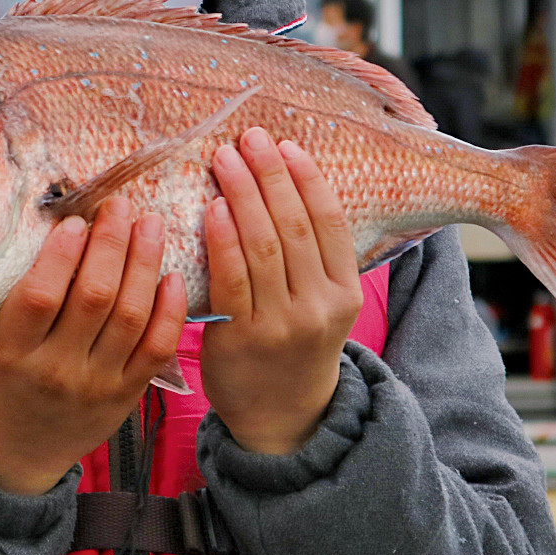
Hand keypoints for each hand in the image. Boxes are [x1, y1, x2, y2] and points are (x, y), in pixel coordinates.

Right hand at [0, 200, 187, 494]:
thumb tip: (11, 220)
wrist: (9, 452)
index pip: (40, 295)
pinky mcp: (125, 395)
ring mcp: (95, 385)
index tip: (75, 219)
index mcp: (9, 353)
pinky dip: (170, 310)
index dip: (61, 252)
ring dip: (145, 264)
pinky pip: (157, 348)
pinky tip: (171, 275)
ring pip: (132, 316)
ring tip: (150, 224)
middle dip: (112, 243)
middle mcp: (54, 371)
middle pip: (94, 297)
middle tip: (120, 206)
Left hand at [199, 128, 364, 454]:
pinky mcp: (242, 338)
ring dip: (242, 194)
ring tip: (224, 158)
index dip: (307, 179)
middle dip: (270, 175)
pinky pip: (231, 279)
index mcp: (344, 292)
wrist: (282, 416)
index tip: (285, 145)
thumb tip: (285, 184)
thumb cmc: (295, 345)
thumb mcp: (323, 304)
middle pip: (293, 226)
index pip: (328, 223)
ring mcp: (281, 324)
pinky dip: (221, 238)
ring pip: (262, 246)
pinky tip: (211, 208)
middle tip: (248, 137)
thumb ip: (313, 256)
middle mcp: (318, 306)